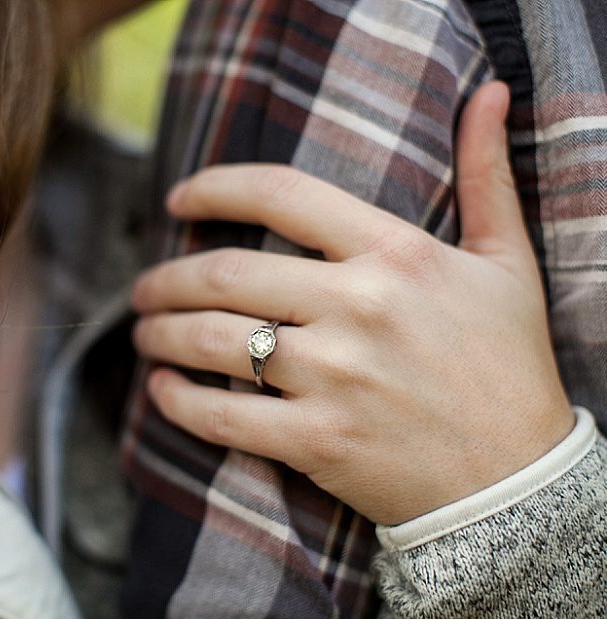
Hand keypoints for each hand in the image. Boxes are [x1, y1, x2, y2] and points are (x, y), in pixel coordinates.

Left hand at [131, 82, 574, 524]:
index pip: (280, 194)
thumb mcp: (507, 263)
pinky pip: (222, 416)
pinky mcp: (318, 441)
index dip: (214, 189)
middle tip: (143, 288)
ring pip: (211, 341)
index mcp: (395, 255)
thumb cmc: (507, 366)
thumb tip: (487, 95)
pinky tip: (161, 390)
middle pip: (225, 274)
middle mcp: (358, 308)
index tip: (177, 201)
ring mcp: (335, 377)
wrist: (517, 481)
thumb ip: (487, 176)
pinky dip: (177, 402)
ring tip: (142, 331)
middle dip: (165, 279)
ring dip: (159, 333)